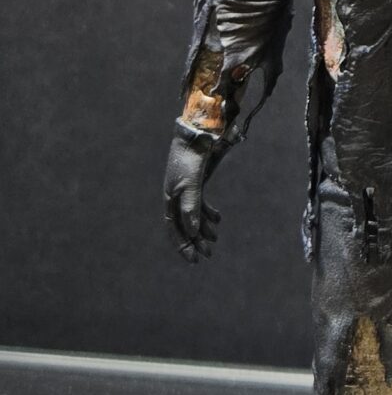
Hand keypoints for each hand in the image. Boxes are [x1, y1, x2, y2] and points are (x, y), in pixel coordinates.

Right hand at [164, 132, 222, 262]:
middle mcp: (176, 197)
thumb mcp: (191, 185)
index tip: (193, 260)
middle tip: (208, 255)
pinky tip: (218, 218)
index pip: (173, 228)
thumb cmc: (190, 159)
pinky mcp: (197, 182)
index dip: (182, 245)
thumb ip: (191, 208)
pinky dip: (209, 212)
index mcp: (170, 199)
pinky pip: (201, 203)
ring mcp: (186, 190)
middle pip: (185, 225)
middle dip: (195, 240)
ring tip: (215, 237)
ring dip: (204, 228)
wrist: (197, 135)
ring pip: (194, 215)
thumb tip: (192, 233)